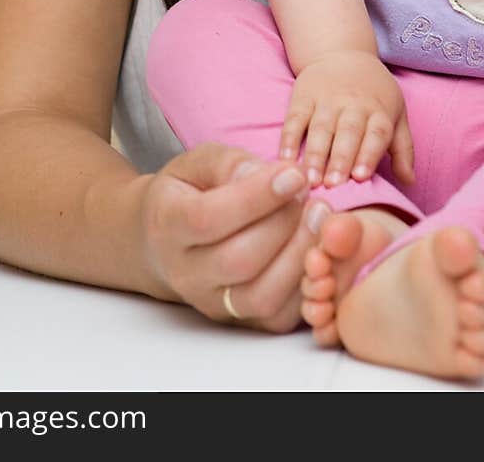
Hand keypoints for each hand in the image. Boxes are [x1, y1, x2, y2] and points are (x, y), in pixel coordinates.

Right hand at [139, 142, 327, 331]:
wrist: (164, 241)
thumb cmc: (189, 192)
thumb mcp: (200, 163)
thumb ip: (233, 165)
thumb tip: (277, 176)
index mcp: (167, 224)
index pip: (209, 218)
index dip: (257, 197)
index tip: (294, 175)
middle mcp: (185, 272)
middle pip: (239, 260)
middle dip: (285, 224)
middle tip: (309, 194)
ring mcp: (210, 302)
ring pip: (261, 296)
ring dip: (301, 256)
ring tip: (319, 219)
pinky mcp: (238, 320)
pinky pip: (277, 317)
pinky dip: (306, 286)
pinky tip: (318, 250)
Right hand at [279, 49, 413, 188]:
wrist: (342, 52)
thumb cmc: (373, 92)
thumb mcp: (396, 113)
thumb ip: (403, 148)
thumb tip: (409, 181)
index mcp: (378, 110)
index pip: (376, 132)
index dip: (369, 154)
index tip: (361, 177)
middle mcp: (353, 103)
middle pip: (348, 132)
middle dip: (340, 159)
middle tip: (333, 184)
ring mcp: (326, 98)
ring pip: (321, 128)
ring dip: (315, 154)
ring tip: (309, 180)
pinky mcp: (303, 95)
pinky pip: (295, 118)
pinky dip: (289, 138)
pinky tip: (286, 159)